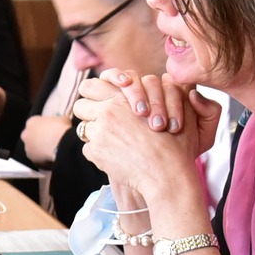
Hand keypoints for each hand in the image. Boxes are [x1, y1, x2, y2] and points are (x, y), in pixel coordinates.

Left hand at [22, 115, 71, 166]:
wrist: (62, 143)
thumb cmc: (61, 128)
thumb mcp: (63, 119)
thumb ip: (58, 120)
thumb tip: (62, 122)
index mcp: (31, 122)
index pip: (35, 123)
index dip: (44, 127)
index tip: (51, 129)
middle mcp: (26, 134)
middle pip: (31, 137)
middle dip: (39, 139)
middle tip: (51, 140)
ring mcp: (28, 148)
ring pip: (34, 149)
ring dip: (41, 150)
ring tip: (53, 151)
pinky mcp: (33, 160)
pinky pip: (39, 160)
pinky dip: (45, 160)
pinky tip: (54, 158)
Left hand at [70, 70, 219, 207]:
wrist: (167, 173)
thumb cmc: (174, 142)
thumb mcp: (171, 108)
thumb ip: (156, 91)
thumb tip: (151, 81)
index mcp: (121, 98)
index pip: (90, 86)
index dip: (93, 93)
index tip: (101, 101)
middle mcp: (106, 112)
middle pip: (80, 106)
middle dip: (88, 112)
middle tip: (100, 121)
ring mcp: (98, 132)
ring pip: (83, 128)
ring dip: (95, 133)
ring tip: (113, 142)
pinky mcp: (95, 152)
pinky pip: (88, 148)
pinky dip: (99, 152)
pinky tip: (116, 157)